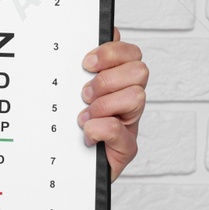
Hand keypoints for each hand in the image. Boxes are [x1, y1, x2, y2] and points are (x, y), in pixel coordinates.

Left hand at [78, 26, 146, 181]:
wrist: (68, 171)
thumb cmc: (69, 131)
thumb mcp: (70, 95)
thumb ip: (81, 70)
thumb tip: (87, 38)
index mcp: (117, 83)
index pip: (131, 53)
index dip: (112, 52)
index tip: (86, 62)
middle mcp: (127, 101)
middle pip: (139, 71)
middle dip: (108, 79)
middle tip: (85, 94)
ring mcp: (129, 124)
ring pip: (136, 97)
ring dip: (104, 104)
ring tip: (85, 115)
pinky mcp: (125, 148)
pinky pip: (120, 129)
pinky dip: (99, 128)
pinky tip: (86, 133)